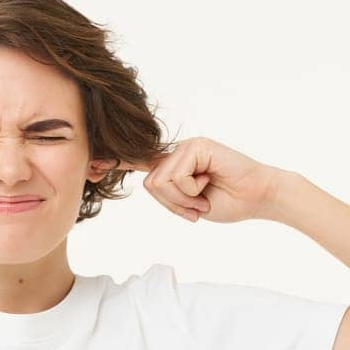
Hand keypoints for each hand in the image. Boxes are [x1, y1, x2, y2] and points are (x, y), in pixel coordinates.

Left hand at [116, 137, 291, 223]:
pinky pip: (176, 177)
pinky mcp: (197, 145)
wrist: (258, 198)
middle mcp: (177, 153)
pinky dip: (191, 191)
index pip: (140, 165)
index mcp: (174, 166)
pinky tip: (209, 184)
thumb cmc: (229, 202)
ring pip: (160, 183)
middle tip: (198, 205)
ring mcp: (187, 147)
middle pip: (150, 185)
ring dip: (183, 200)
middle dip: (173, 204)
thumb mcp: (189, 203)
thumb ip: (168, 193)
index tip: (92, 164)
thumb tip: (150, 181)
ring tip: (205, 196)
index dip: (116, 164)